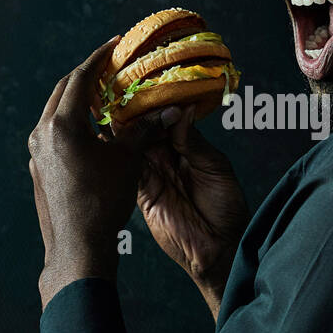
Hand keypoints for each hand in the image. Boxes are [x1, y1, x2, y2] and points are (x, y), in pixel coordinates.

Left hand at [28, 36, 155, 310]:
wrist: (77, 246)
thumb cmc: (104, 202)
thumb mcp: (127, 161)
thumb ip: (142, 130)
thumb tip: (167, 111)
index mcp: (63, 124)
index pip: (80, 78)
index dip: (99, 58)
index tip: (114, 44)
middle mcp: (43, 132)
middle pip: (63, 90)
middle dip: (86, 76)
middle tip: (109, 67)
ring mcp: (36, 151)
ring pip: (55, 111)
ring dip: (78, 99)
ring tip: (102, 97)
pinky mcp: (38, 167)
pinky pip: (53, 132)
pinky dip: (71, 122)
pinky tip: (91, 130)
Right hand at [126, 103, 249, 320]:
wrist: (218, 248)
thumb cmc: (226, 207)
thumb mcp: (215, 168)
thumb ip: (193, 141)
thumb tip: (180, 109)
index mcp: (188, 147)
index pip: (168, 119)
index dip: (158, 104)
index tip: (146, 84)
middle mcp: (168, 157)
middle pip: (147, 129)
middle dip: (136, 112)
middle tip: (121, 91)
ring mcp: (153, 174)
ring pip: (133, 146)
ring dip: (124, 129)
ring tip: (110, 106)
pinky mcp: (141, 192)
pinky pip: (126, 169)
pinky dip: (117, 155)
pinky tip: (105, 137)